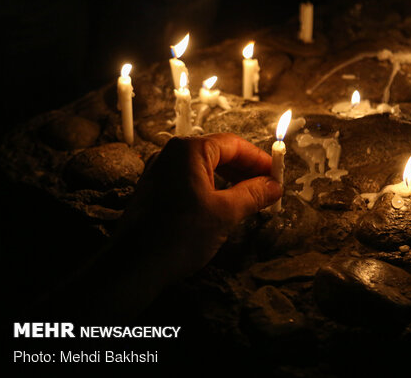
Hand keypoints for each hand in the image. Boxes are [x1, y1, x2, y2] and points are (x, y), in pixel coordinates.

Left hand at [118, 133, 282, 281]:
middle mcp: (172, 154)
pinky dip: (212, 190)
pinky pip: (191, 181)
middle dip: (246, 171)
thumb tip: (274, 186)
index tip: (277, 175)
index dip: (259, 159)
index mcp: (189, 150)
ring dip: (231, 181)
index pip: (234, 145)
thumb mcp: (226, 213)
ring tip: (251, 200)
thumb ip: (253, 194)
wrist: (134, 266)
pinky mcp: (156, 190)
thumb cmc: (179, 235)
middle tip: (268, 189)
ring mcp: (161, 171)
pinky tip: (225, 207)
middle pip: (219, 153)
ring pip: (205, 169)